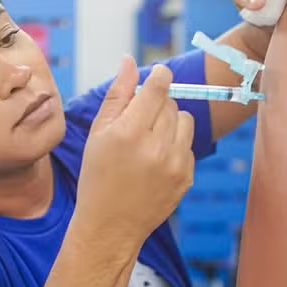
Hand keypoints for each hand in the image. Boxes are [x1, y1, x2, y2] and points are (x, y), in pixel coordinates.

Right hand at [76, 57, 194, 252]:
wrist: (110, 226)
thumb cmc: (98, 177)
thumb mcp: (98, 134)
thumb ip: (117, 95)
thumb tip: (130, 60)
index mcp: (129, 133)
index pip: (158, 88)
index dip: (160, 76)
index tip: (159, 73)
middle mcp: (156, 147)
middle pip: (171, 103)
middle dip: (157, 104)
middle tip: (139, 122)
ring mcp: (175, 164)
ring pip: (185, 120)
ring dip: (170, 122)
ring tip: (149, 140)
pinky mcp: (187, 177)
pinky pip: (189, 145)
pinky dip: (175, 146)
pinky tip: (155, 162)